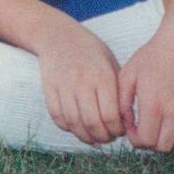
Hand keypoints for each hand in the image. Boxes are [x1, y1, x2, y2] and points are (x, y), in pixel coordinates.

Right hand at [34, 20, 124, 145]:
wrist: (57, 35)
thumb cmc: (91, 51)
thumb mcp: (111, 64)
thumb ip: (118, 91)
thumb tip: (125, 121)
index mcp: (102, 76)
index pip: (111, 115)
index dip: (117, 130)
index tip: (120, 131)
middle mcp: (82, 81)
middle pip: (92, 122)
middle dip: (103, 137)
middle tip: (108, 137)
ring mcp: (63, 85)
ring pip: (73, 123)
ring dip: (85, 136)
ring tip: (93, 137)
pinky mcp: (49, 88)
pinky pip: (56, 116)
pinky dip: (67, 127)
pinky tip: (76, 127)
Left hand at [118, 26, 173, 152]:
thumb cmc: (151, 57)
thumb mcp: (128, 75)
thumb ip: (122, 104)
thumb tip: (126, 126)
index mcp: (153, 103)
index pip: (145, 140)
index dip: (135, 140)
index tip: (132, 129)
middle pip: (161, 147)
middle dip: (149, 142)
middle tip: (144, 129)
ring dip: (165, 138)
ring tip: (157, 124)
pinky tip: (172, 123)